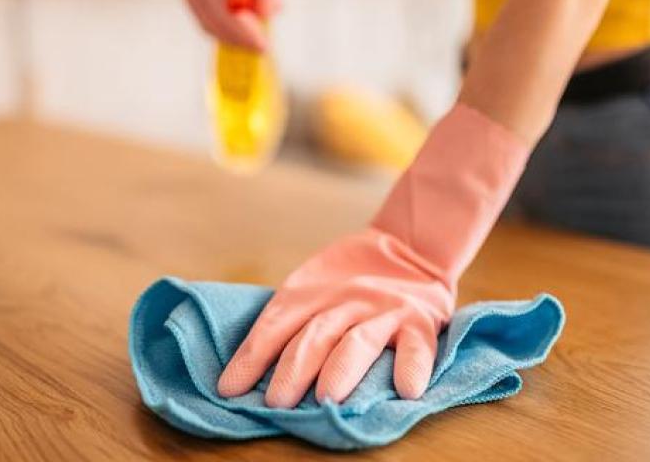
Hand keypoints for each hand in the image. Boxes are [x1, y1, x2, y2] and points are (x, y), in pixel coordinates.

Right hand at [175, 0, 285, 51]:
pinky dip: (235, 27)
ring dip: (237, 34)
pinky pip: (212, 21)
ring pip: (209, 24)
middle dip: (238, 36)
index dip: (239, 27)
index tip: (261, 44)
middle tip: (264, 47)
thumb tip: (265, 12)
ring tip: (263, 30)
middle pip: (209, 16)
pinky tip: (255, 18)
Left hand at [217, 228, 453, 407]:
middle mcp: (345, 303)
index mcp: (309, 295)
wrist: (409, 248)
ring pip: (359, 342)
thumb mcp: (312, 290)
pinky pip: (418, 347)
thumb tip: (244, 376)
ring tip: (327, 397)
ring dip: (341, 369)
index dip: (251, 357)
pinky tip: (406, 389)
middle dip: (293, 369)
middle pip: (315, 336)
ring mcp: (383, 312)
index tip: (229, 390)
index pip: (275, 326)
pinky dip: (412, 367)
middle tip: (277, 402)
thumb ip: (289, 324)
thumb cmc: (347, 283)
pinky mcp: (419, 321)